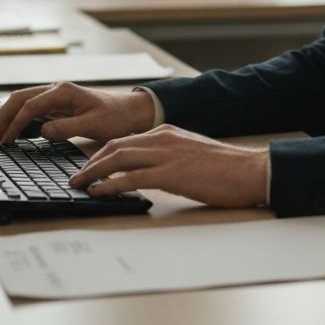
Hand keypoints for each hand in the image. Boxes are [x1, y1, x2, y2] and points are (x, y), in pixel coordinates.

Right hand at [0, 82, 154, 145]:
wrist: (130, 111)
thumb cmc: (116, 116)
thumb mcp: (94, 124)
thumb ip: (67, 128)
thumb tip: (43, 131)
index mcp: (64, 91)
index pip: (30, 106)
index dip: (15, 124)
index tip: (6, 141)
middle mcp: (57, 90)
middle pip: (19, 98)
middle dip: (2, 117)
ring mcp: (56, 96)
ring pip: (22, 101)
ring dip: (7, 116)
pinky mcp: (57, 105)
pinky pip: (31, 108)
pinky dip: (17, 118)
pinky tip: (11, 131)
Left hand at [70, 124, 269, 207]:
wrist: (249, 169)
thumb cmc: (226, 168)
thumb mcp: (192, 154)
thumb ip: (171, 156)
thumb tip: (151, 171)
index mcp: (168, 132)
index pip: (126, 140)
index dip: (103, 153)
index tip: (89, 165)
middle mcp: (163, 138)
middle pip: (115, 146)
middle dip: (91, 162)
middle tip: (76, 177)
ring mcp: (166, 154)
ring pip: (118, 158)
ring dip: (93, 172)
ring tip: (78, 184)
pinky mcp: (171, 173)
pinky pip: (131, 177)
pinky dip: (110, 184)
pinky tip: (98, 191)